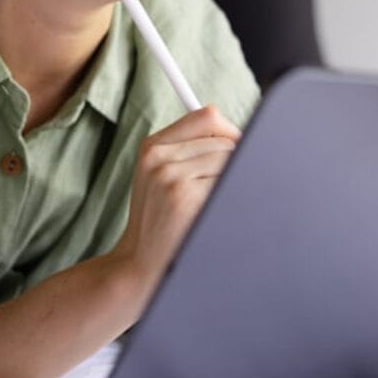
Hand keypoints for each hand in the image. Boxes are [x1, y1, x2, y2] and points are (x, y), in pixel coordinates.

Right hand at [111, 106, 238, 295]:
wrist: (139, 261)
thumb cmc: (158, 219)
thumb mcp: (159, 176)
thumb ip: (190, 150)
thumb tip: (238, 136)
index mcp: (152, 146)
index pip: (206, 116)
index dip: (230, 131)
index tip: (239, 147)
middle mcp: (159, 157)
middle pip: (224, 139)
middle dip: (234, 160)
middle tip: (223, 187)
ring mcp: (170, 176)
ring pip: (229, 161)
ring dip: (230, 181)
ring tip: (211, 203)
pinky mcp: (184, 197)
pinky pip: (226, 183)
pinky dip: (228, 196)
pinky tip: (209, 214)